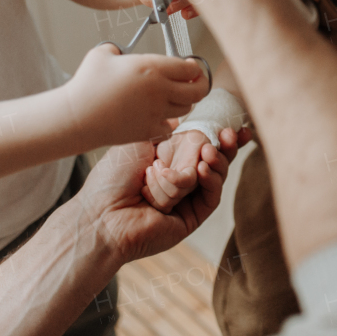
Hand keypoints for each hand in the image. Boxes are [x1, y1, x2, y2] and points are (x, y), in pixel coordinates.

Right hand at [63, 43, 207, 145]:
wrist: (77, 116)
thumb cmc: (87, 83)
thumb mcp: (103, 53)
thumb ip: (118, 49)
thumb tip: (120, 52)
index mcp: (153, 68)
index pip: (190, 68)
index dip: (194, 67)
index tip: (189, 65)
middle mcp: (160, 91)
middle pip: (198, 90)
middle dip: (201, 85)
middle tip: (195, 82)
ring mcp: (156, 113)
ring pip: (186, 109)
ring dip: (183, 102)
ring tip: (174, 97)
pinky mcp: (148, 131)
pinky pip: (170, 127)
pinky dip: (169, 122)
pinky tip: (160, 116)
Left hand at [69, 127, 246, 264]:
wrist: (101, 214)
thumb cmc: (112, 178)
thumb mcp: (140, 141)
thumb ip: (165, 129)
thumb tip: (180, 118)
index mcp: (167, 160)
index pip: (201, 145)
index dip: (219, 135)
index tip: (235, 125)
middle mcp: (179, 179)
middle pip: (214, 159)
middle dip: (225, 146)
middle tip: (228, 135)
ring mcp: (187, 199)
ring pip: (214, 175)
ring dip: (209, 162)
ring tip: (204, 154)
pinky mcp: (193, 217)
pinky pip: (211, 196)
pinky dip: (209, 180)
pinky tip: (200, 170)